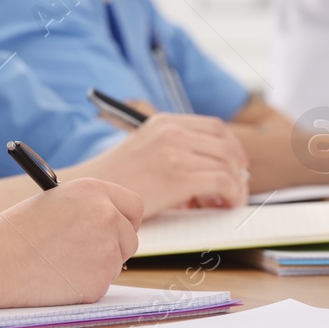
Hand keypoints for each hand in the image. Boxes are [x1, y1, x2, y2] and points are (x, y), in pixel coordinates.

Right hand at [0, 178, 142, 304]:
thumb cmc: (14, 233)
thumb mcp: (54, 203)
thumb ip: (85, 210)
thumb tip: (109, 225)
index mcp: (93, 190)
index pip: (134, 206)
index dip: (126, 220)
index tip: (118, 230)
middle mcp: (107, 216)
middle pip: (130, 238)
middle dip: (115, 248)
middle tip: (89, 255)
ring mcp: (107, 250)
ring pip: (115, 264)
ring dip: (97, 268)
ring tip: (59, 265)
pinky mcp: (99, 281)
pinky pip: (100, 285)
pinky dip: (84, 286)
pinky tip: (56, 280)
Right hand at [75, 112, 250, 214]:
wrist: (90, 191)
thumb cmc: (114, 178)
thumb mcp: (144, 150)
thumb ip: (175, 151)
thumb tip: (209, 171)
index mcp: (164, 122)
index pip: (214, 126)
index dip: (233, 145)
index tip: (238, 163)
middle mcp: (172, 131)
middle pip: (225, 145)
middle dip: (237, 169)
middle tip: (237, 188)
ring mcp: (175, 152)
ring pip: (227, 164)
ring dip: (235, 185)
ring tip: (227, 201)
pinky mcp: (178, 176)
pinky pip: (222, 182)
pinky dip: (231, 195)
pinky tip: (222, 205)